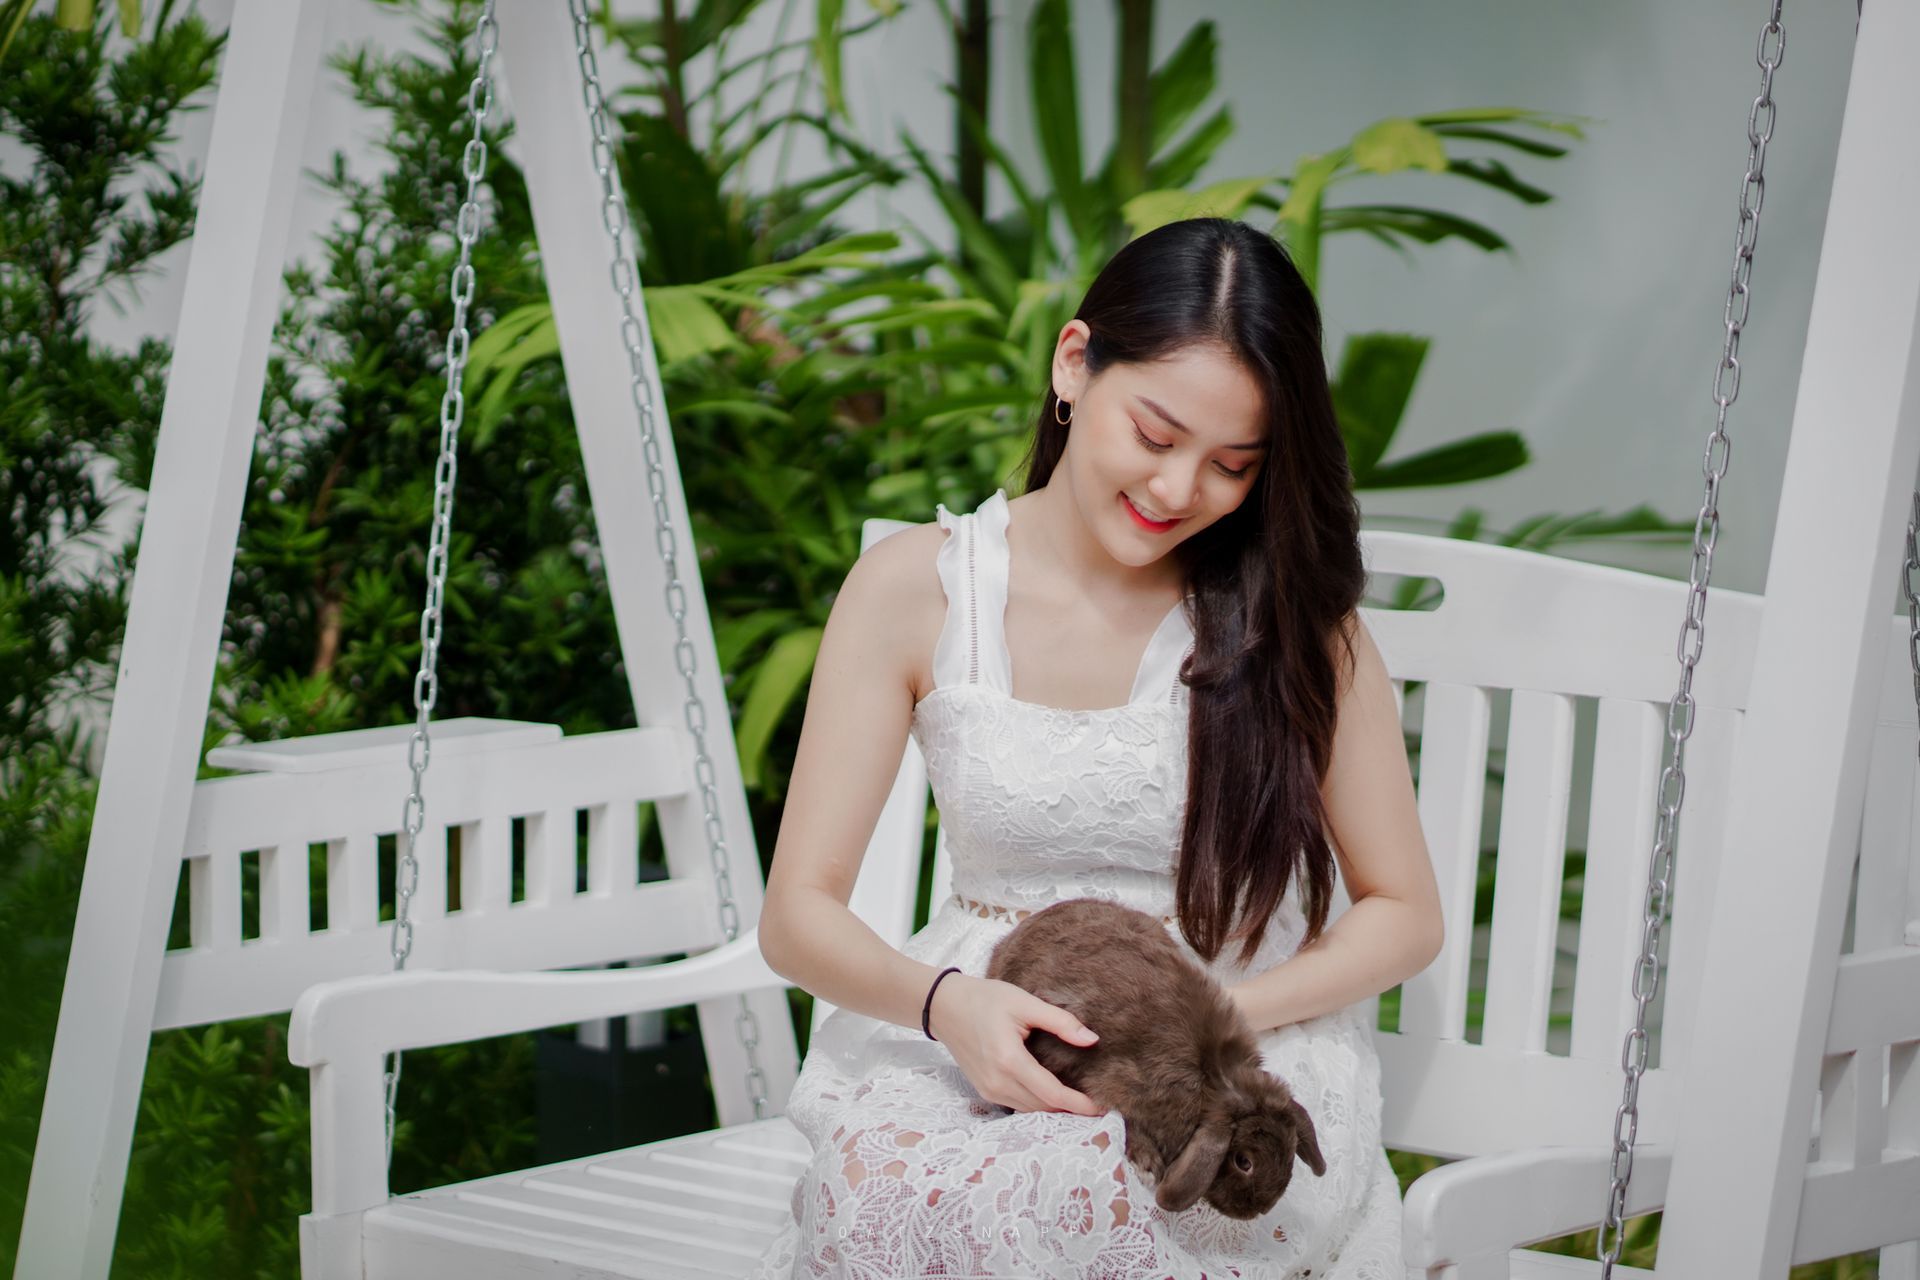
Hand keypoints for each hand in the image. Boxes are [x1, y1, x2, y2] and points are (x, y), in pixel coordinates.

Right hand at [926, 973, 1104, 1115]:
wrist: (944, 1006)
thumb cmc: (984, 999)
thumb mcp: (1024, 1003)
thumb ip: (1060, 1021)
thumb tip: (1092, 1040)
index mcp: (1009, 1060)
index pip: (1052, 1094)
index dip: (1079, 1104)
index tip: (1103, 1106)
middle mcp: (997, 1082)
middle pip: (1043, 1107)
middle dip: (1072, 1110)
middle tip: (1098, 1103)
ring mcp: (988, 1090)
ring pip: (1031, 1110)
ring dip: (1055, 1109)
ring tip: (1080, 1100)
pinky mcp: (984, 1090)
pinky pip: (1017, 1105)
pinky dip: (1037, 1104)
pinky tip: (1053, 1094)